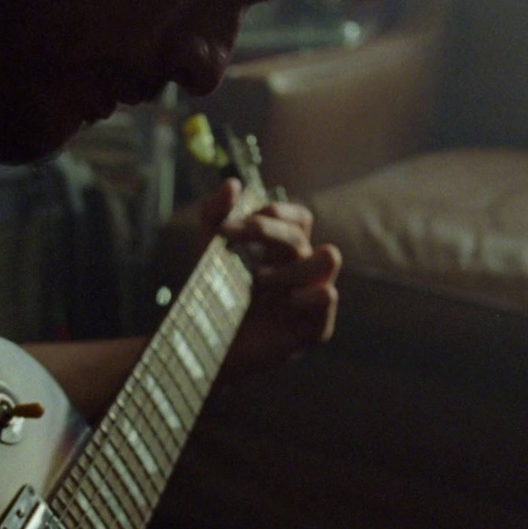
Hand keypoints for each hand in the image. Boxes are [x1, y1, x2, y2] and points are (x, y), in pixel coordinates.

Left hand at [199, 178, 341, 380]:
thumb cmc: (209, 298)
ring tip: (257, 281)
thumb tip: (233, 183)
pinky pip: (328, 298)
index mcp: (284, 250)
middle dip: (265, 233)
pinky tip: (284, 300)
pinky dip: (310, 293)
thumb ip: (214, 214)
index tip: (230, 225)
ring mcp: (311, 298)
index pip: (297, 217)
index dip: (270, 213)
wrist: (199, 345)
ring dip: (288, 263)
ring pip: (328, 257)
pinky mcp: (312, 328)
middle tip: (231, 243)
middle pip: (303, 234)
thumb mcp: (205, 251)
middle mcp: (302, 270)